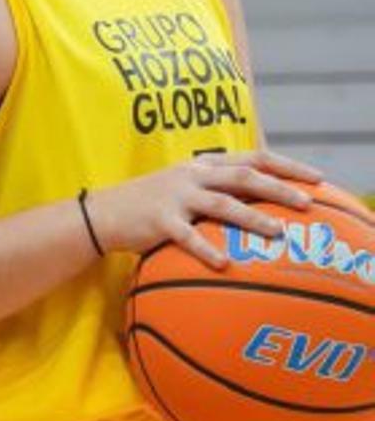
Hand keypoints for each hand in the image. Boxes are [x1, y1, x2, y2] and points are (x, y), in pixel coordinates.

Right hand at [86, 149, 321, 271]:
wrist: (103, 212)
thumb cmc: (152, 204)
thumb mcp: (186, 186)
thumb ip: (219, 188)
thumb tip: (263, 201)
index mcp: (204, 164)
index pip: (253, 157)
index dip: (287, 165)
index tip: (317, 178)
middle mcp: (193, 175)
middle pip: (244, 176)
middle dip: (279, 189)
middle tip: (307, 204)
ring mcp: (176, 196)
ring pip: (222, 203)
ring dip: (252, 218)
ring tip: (278, 233)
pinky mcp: (159, 220)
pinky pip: (187, 236)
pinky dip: (207, 249)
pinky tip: (225, 264)